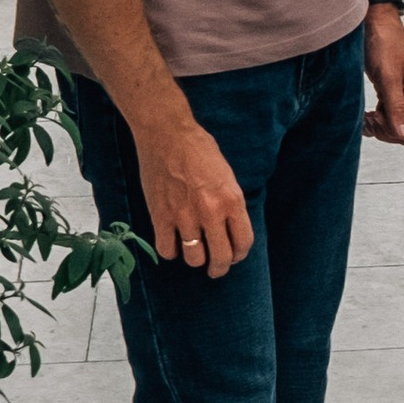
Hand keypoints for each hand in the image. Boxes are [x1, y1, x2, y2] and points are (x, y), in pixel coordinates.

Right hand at [136, 111, 252, 279]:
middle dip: (220, 268)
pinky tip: (174, 243)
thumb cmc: (199, 150)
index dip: (240, 254)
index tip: (234, 255)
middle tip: (216, 268)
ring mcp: (183, 216)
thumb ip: (231, 204)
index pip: (243, 243)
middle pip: (220, 258)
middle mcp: (210, 212)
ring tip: (195, 253)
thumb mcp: (228, 176)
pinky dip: (171, 251)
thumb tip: (230, 229)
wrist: (167, 134)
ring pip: (193, 258)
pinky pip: (166, 249)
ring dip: (196, 260)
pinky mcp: (160, 215)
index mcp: (232, 201)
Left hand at [363, 4, 403, 147]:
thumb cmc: (385, 43)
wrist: (375, 23)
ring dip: (380, 126)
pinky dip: (377, 119)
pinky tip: (366, 114)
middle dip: (387, 130)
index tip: (378, 118)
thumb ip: (396, 107)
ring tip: (366, 116)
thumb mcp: (389, 77)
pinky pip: (388, 116)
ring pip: (396, 125)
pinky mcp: (392, 92)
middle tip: (370, 118)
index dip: (396, 132)